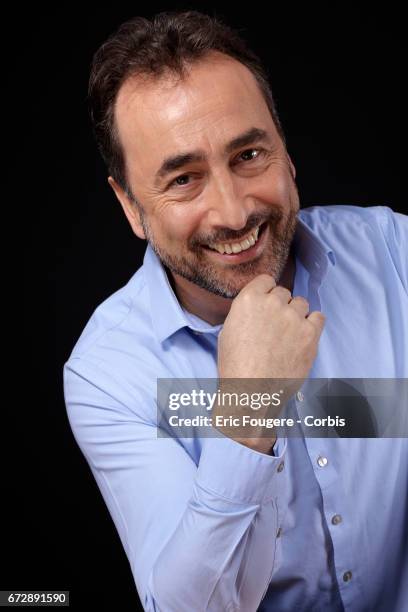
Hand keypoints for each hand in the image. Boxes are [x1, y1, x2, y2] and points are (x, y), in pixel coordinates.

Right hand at [215, 274, 325, 452]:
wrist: (252, 391)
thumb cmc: (236, 366)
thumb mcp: (229, 330)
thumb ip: (245, 312)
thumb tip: (257, 309)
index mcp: (249, 299)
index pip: (266, 280)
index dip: (266, 293)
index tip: (266, 304)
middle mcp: (273, 303)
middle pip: (284, 293)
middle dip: (280, 306)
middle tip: (275, 326)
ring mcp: (293, 317)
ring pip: (301, 303)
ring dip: (296, 314)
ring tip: (289, 334)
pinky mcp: (310, 333)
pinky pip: (318, 317)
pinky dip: (313, 324)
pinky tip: (303, 335)